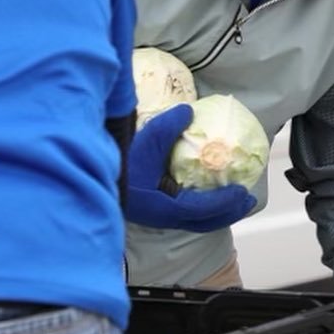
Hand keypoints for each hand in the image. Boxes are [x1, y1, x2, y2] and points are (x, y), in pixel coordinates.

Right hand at [126, 104, 256, 231]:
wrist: (86, 173)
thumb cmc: (117, 162)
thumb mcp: (143, 140)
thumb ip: (168, 126)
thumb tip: (189, 111)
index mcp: (161, 208)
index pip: (201, 210)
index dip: (225, 203)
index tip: (243, 192)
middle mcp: (161, 217)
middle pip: (203, 222)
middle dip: (228, 212)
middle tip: (247, 198)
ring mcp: (157, 216)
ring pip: (195, 220)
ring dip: (217, 211)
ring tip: (234, 197)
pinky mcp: (153, 210)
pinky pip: (185, 213)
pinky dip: (203, 206)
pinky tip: (207, 193)